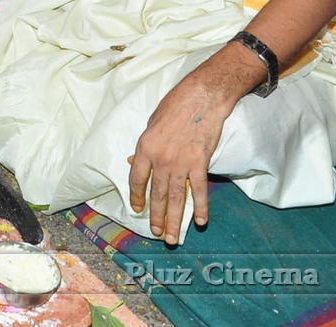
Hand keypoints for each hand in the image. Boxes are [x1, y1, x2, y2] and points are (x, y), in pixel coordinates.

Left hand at [127, 74, 231, 240]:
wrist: (200, 99)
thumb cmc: (174, 107)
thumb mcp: (151, 124)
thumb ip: (145, 147)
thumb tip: (134, 161)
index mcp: (144, 148)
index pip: (137, 179)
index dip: (137, 197)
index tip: (138, 209)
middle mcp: (161, 160)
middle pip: (157, 194)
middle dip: (156, 216)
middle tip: (157, 233)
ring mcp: (181, 164)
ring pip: (176, 198)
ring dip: (174, 219)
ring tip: (172, 237)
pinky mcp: (200, 164)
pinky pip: (199, 190)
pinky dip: (201, 207)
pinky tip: (201, 221)